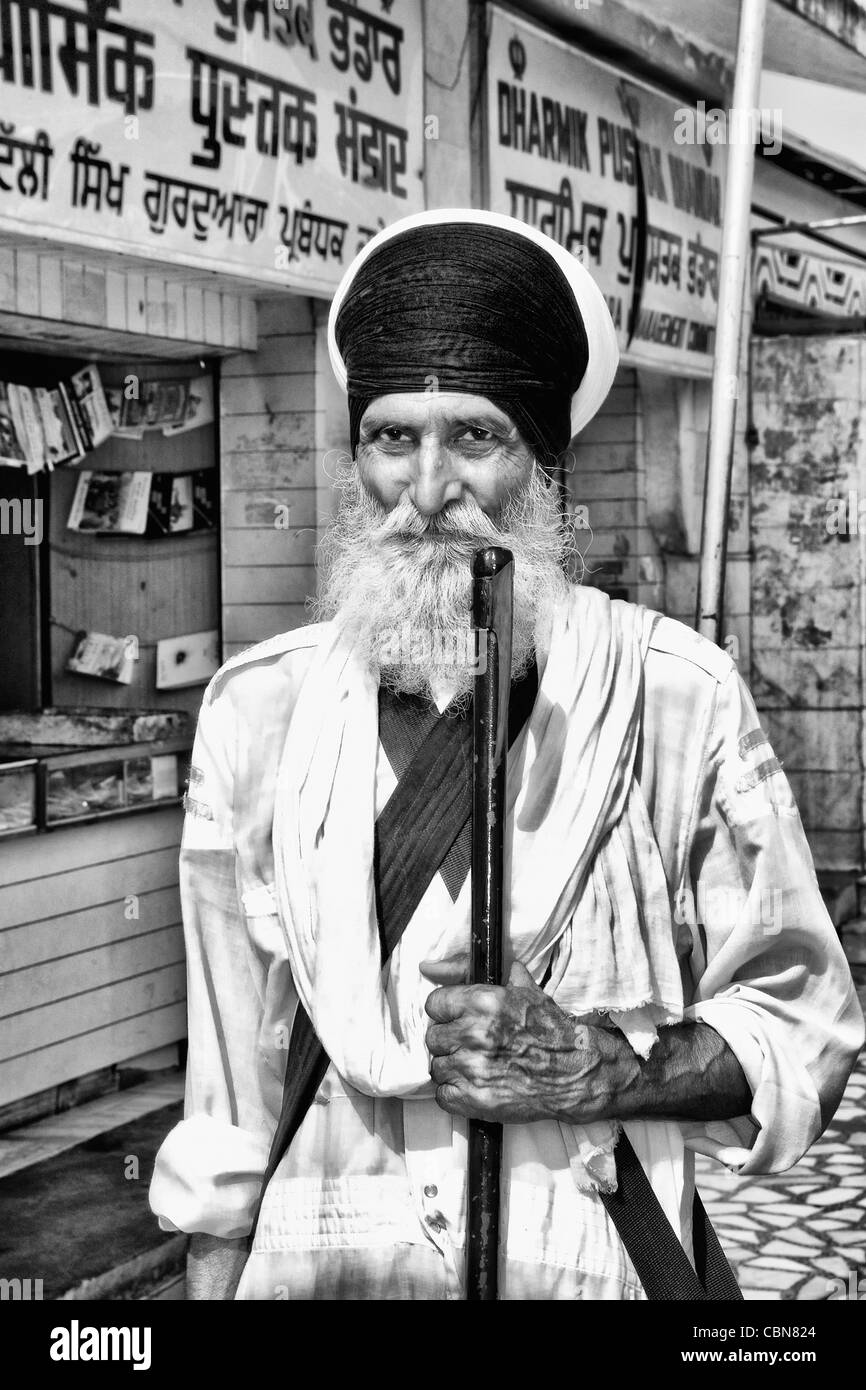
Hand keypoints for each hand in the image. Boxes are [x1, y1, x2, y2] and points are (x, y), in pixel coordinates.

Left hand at [423, 959, 632, 1123]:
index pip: (434, 1005)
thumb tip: (429, 966)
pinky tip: (474, 1086)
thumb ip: (474, 972)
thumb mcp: (523, 989)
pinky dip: (455, 1093)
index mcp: (484, 1002)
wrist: (575, 1073)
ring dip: (452, 1068)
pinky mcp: (475, 1098)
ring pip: (437, 1067)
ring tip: (476, 1066)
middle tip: (471, 1045)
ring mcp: (473, 1068)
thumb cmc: (550, 1031)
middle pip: (433, 1037)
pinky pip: (443, 1095)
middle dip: (450, 1041)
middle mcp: (475, 1033)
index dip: (446, 1013)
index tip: (457, 1019)